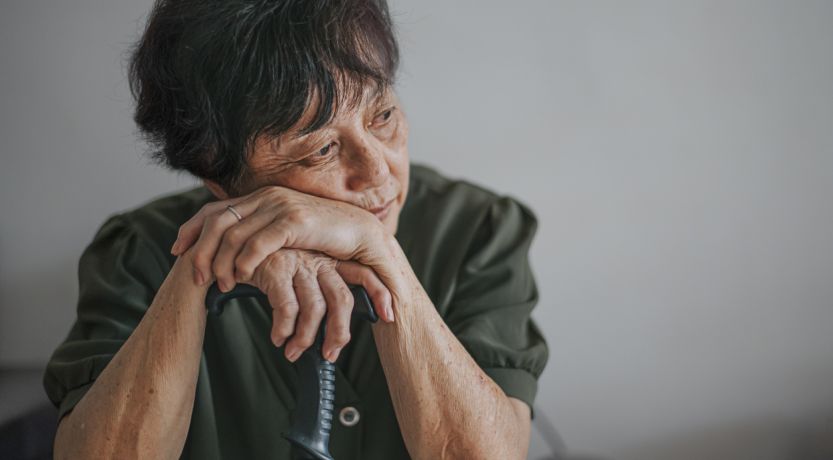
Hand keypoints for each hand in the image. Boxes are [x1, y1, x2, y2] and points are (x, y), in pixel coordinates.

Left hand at [170, 185, 388, 291]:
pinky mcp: (294, 222)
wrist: (363, 237)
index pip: (215, 209)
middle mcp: (267, 197)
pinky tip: (242, 278)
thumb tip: (235, 248)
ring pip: (233, 234)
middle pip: (217, 221)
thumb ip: (263, 234)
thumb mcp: (288, 234)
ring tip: (221, 285)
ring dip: (221, 262)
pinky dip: (244, 262)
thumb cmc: (326, 240)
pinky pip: (257, 243)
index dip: (192, 229)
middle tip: (196, 277)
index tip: (178, 250)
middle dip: (200, 250)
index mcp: (262, 197)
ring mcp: (280, 207)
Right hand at [246, 248, 391, 362]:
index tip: (388, 317)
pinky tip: (278, 338)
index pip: (364, 274)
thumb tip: (329, 329)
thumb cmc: (269, 260)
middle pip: (342, 300)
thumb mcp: (299, 269)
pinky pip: (287, 307)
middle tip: (330, 354)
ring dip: (305, 338)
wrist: (234, 240)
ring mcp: (299, 263)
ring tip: (293, 352)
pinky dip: (283, 329)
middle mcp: (318, 259)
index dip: (379, 294)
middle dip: (339, 333)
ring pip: (315, 309)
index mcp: (329, 259)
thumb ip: (316, 289)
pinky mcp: (277, 268)